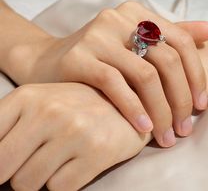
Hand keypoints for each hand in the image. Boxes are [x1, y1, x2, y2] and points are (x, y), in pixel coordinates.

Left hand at [0, 83, 150, 190]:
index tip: (9, 160)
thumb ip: (10, 125)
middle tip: (33, 160)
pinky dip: (63, 181)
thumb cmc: (77, 106)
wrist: (124, 104)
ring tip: (59, 158)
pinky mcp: (96, 152)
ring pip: (27, 183)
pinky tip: (76, 162)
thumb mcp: (42, 102)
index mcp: (28, 96)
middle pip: (2, 168)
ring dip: (40, 178)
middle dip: (14, 171)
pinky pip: (58, 188)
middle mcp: (49, 111)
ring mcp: (74, 131)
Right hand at [21, 2, 207, 146]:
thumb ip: (170, 35)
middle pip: (166, 60)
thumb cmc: (98, 57)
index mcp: (136, 14)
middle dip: (180, 99)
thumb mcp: (134, 42)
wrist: (49, 61)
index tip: (199, 105)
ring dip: (160, 109)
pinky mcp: (79, 57)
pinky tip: (143, 128)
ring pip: (144, 75)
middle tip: (183, 127)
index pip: (181, 42)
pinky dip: (133, 108)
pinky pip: (115, 84)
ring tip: (166, 134)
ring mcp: (97, 36)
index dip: (196, 75)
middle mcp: (118, 19)